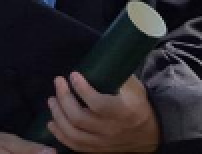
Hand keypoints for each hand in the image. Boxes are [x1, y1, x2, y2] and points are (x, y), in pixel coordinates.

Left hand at [45, 74, 159, 152]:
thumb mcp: (135, 87)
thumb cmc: (138, 105)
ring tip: (52, 100)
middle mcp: (111, 129)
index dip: (82, 89)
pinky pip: (74, 145)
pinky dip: (60, 134)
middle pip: (79, 118)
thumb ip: (119, 75)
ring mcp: (103, 142)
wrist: (149, 133)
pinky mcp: (96, 150)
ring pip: (73, 133)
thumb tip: (101, 57)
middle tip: (58, 83)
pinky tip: (52, 122)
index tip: (73, 75)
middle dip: (64, 98)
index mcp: (123, 112)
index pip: (98, 104)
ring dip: (58, 115)